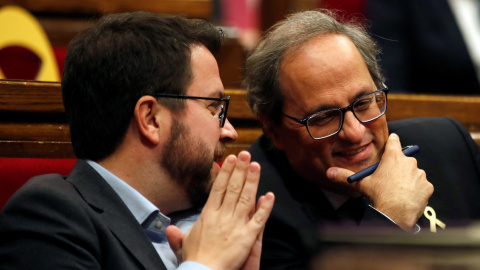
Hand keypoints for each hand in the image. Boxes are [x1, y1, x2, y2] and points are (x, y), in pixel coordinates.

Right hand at [166, 151, 274, 269]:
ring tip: (256, 165)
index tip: (231, 159)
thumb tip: (168, 228)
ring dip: (252, 181)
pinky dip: (265, 207)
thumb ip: (178, 235)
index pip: (219, 188)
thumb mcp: (183, 244)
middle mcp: (223, 215)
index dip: (226, 172)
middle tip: (246, 154)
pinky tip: (270, 195)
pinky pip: (259, 219)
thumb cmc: (194, 260)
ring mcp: (236, 225)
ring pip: (246, 198)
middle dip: (240, 169)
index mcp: (208, 214)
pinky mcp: (247, 237)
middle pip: (233, 188)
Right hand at [327, 133, 432, 229]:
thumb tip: (329, 172)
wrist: (395, 213)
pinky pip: (422, 186)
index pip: (395, 141)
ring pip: (413, 173)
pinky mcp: (427, 186)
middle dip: (398, 166)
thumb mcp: (361, 184)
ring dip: (408, 179)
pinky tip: (407, 197)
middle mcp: (409, 162)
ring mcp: (420, 174)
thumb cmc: (379, 195)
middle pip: (404, 159)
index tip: (392, 143)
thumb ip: (345, 176)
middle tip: (390, 178)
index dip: (393, 141)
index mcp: (393, 157)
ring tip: (398, 191)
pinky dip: (416, 190)